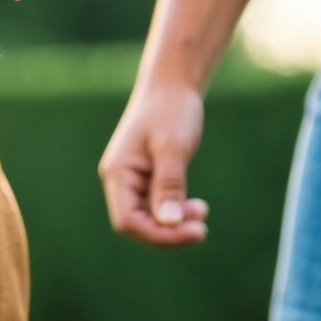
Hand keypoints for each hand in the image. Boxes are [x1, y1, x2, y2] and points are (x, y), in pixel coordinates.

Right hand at [99, 85, 208, 246]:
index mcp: (117, 173)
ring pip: (148, 219)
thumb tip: (169, 224)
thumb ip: (169, 185)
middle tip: (203, 228)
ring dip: (174, 224)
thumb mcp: (173, 147)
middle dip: (168, 233)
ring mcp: (132, 181)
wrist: (171, 85)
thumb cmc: (171, 110)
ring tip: (202, 213)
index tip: (194, 231)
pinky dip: (176, 212)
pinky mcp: (147, 180)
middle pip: (137, 225)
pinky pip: (157, 207)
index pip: (128, 221)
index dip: (159, 235)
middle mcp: (120, 181)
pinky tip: (196, 207)